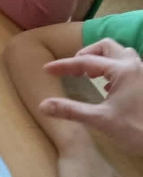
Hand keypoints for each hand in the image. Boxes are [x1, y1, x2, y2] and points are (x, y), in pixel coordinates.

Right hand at [41, 40, 142, 154]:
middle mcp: (134, 65)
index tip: (47, 70)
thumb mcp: (101, 120)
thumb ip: (71, 110)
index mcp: (122, 70)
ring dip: (103, 59)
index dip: (64, 65)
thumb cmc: (136, 130)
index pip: (85, 62)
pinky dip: (114, 68)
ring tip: (91, 74)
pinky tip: (109, 86)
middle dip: (87, 54)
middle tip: (75, 69)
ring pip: (121, 54)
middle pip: (106, 47)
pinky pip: (129, 65)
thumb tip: (43, 106)